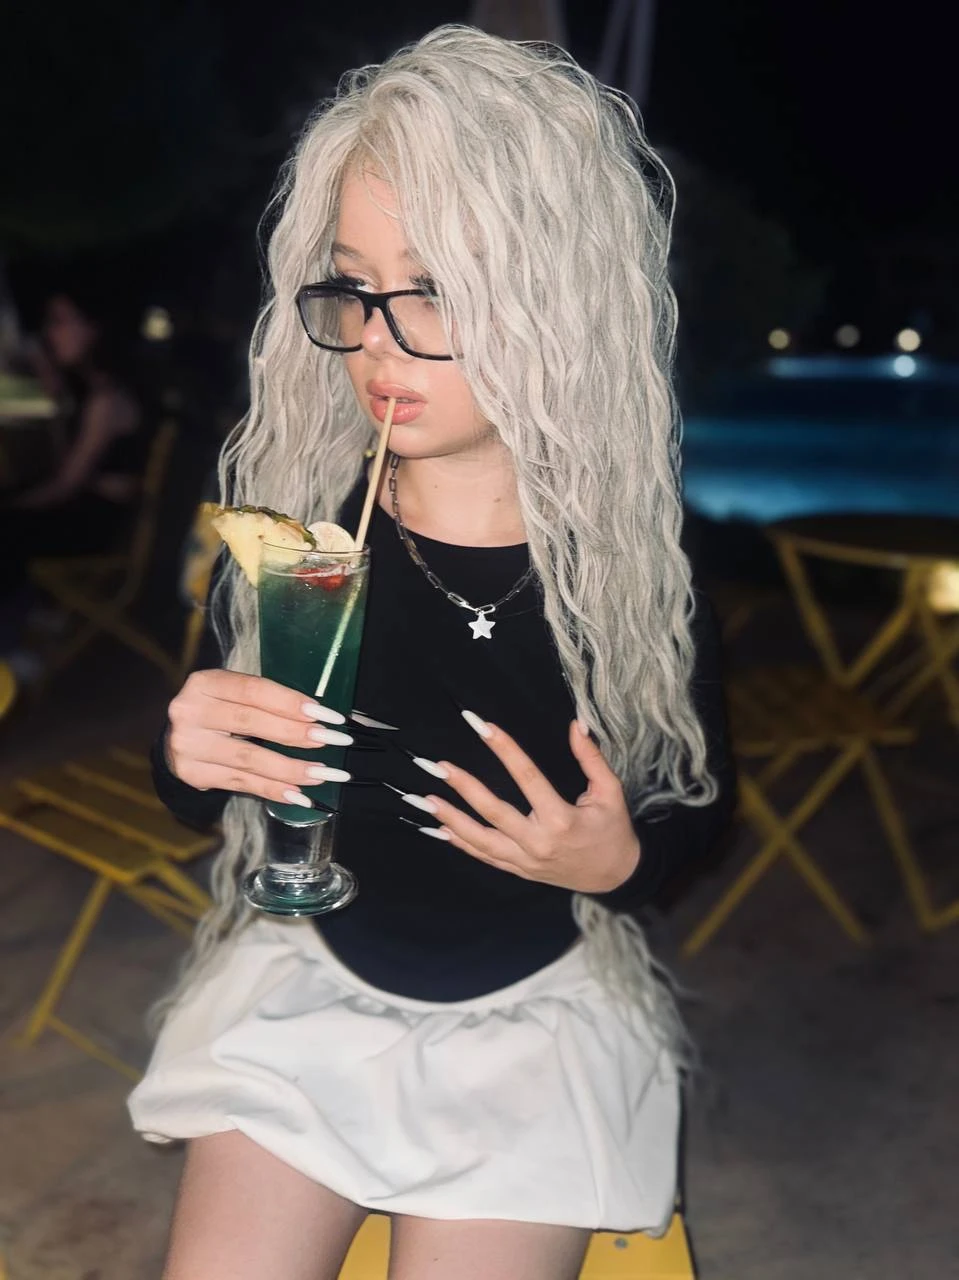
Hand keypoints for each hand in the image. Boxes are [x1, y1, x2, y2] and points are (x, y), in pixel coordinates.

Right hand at [164, 669, 353, 808]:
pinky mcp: (193, 773)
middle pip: (251, 723)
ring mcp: (187, 745)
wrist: (179, 738)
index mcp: (204, 683)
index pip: (253, 690)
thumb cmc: (219, 711)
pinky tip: (298, 794)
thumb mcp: (234, 694)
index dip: (289, 702)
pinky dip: (273, 790)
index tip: (322, 713)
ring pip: (248, 759)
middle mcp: (190, 711)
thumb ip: (268, 701)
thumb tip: (318, 717)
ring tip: (321, 773)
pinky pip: (241, 783)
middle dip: (295, 733)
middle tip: (330, 740)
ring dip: (290, 768)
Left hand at [423, 717, 639, 892]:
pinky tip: (438, 828)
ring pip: (480, 839)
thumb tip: (575, 724)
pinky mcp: (519, 870)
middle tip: (438, 765)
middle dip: (463, 786)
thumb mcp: (610, 792)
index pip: (527, 777)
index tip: (482, 725)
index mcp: (561, 819)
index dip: (504, 749)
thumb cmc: (612, 830)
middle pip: (493, 811)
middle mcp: (538, 842)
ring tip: (425, 799)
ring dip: (450, 818)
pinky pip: (484, 857)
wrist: (615, 876)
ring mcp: (526, 860)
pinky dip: (459, 843)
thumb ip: (591, 758)